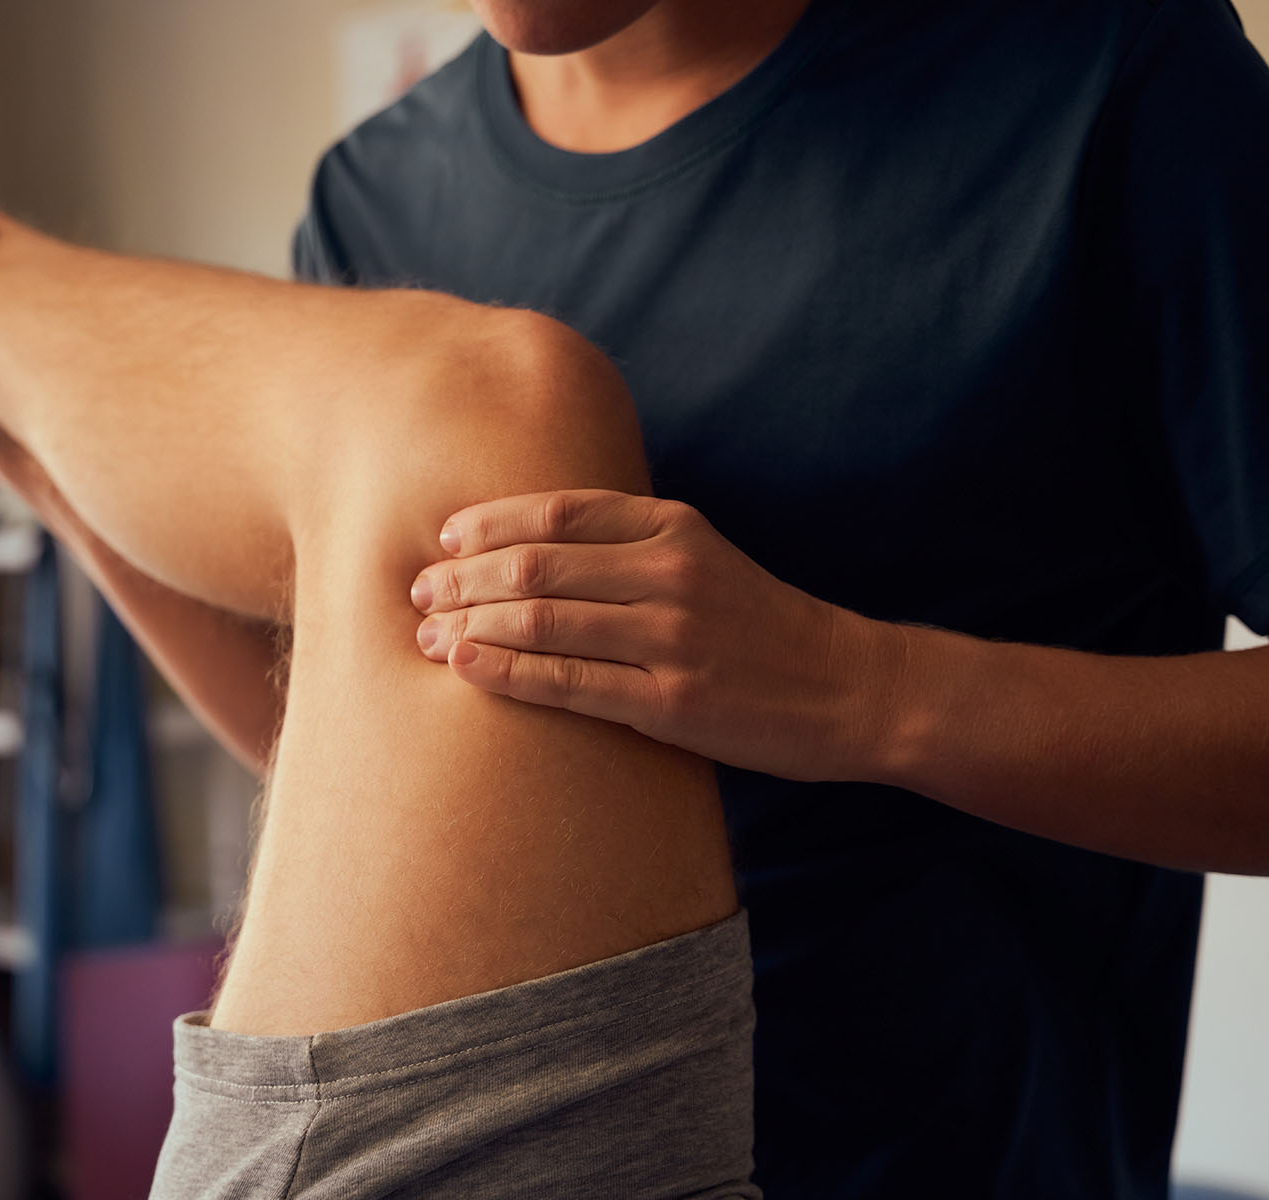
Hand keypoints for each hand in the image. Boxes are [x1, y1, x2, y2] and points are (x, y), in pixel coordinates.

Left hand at [409, 489, 895, 779]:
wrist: (851, 687)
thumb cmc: (762, 626)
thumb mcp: (705, 559)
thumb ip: (632, 547)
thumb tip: (535, 547)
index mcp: (673, 528)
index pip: (558, 510)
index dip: (488, 523)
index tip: (444, 540)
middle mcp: (669, 572)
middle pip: (535, 564)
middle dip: (462, 578)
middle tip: (417, 592)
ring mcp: (672, 637)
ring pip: (541, 621)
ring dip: (468, 625)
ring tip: (425, 636)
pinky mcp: (672, 702)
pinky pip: (568, 683)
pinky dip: (505, 674)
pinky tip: (464, 668)